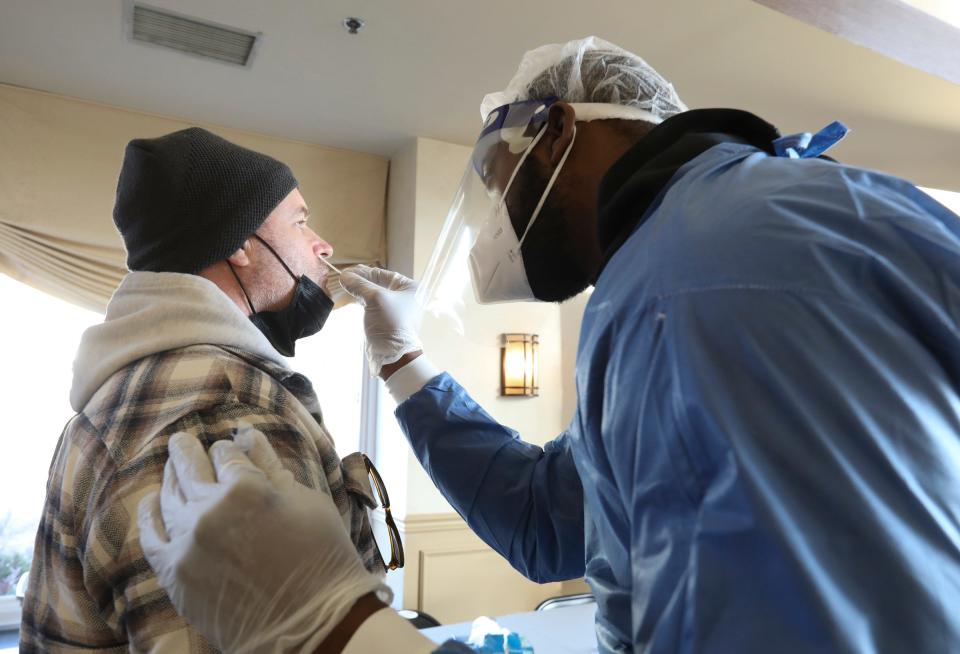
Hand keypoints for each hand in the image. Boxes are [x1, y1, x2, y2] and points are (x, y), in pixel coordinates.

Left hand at [138, 429, 390, 653]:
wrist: (311, 625)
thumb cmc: (321, 559)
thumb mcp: (307, 502)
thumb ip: (272, 466)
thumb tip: (248, 434)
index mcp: (246, 486)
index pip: (226, 453)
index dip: (229, 449)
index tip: (231, 449)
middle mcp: (208, 508)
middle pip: (188, 467)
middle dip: (185, 450)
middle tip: (180, 440)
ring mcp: (187, 541)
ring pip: (168, 496)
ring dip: (169, 477)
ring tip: (171, 467)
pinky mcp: (174, 573)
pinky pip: (151, 537)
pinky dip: (149, 516)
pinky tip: (151, 502)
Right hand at [339, 265, 422, 375]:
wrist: (394, 356)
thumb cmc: (391, 323)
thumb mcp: (376, 299)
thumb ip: (360, 285)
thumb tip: (344, 276)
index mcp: (411, 289)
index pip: (385, 275)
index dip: (365, 272)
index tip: (349, 270)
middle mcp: (406, 297)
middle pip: (379, 284)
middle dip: (361, 280)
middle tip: (344, 276)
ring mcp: (396, 309)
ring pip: (375, 295)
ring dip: (360, 290)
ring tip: (345, 284)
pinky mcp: (386, 320)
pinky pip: (373, 305)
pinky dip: (362, 300)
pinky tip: (352, 295)